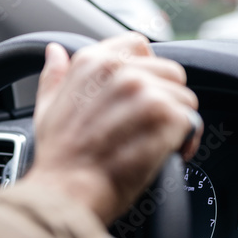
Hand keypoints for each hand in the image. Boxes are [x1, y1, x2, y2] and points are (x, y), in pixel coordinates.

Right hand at [22, 33, 201, 223]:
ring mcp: (143, 91)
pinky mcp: (163, 115)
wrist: (66, 192)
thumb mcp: (46, 107)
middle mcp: (119, 70)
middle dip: (166, 98)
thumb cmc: (57, 156)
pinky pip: (191, 121)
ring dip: (177, 122)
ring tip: (157, 144)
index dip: (146, 70)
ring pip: (184, 98)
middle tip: (150, 127)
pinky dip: (186, 142)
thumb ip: (55, 75)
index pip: (138, 45)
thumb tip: (55, 52)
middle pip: (169, 71)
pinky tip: (168, 155)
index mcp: (91, 62)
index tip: (140, 95)